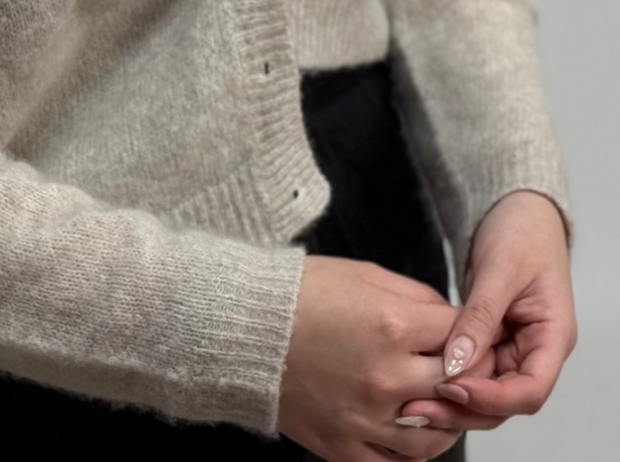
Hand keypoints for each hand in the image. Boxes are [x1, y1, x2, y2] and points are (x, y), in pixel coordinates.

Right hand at [278, 255, 498, 460]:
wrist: (246, 327)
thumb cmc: (303, 295)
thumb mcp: (367, 276)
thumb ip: (417, 299)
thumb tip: (451, 321)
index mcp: (393, 326)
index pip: (462, 336)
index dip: (474, 332)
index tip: (472, 332)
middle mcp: (386, 378)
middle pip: (459, 386)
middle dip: (473, 374)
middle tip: (470, 366)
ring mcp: (365, 419)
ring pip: (438, 435)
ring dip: (450, 417)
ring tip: (444, 400)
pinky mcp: (344, 447)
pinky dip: (414, 449)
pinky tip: (414, 428)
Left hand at [395, 190, 576, 434]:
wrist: (516, 209)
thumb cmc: (521, 231)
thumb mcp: (500, 270)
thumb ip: (481, 317)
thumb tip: (457, 364)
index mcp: (552, 337)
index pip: (530, 390)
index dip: (492, 398)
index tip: (452, 388)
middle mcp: (536, 351)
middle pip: (506, 402)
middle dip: (465, 408)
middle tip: (420, 408)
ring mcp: (513, 348)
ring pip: (486, 392)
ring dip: (453, 399)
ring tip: (412, 403)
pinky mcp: (491, 340)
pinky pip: (473, 370)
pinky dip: (450, 378)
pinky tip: (420, 380)